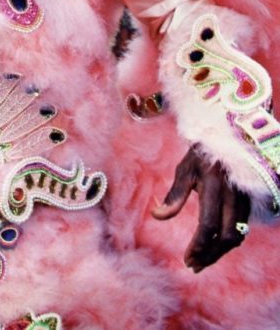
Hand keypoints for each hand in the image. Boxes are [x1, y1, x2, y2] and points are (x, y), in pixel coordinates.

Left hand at [152, 144, 250, 271]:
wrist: (228, 140)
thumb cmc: (201, 155)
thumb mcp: (185, 169)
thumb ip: (174, 194)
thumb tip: (156, 216)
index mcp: (214, 185)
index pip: (208, 224)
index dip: (198, 245)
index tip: (186, 259)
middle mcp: (232, 195)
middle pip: (225, 236)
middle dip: (209, 255)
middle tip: (193, 265)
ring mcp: (243, 200)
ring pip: (236, 236)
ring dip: (219, 253)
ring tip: (201, 261)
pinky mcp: (248, 204)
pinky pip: (241, 230)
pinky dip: (227, 243)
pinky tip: (213, 248)